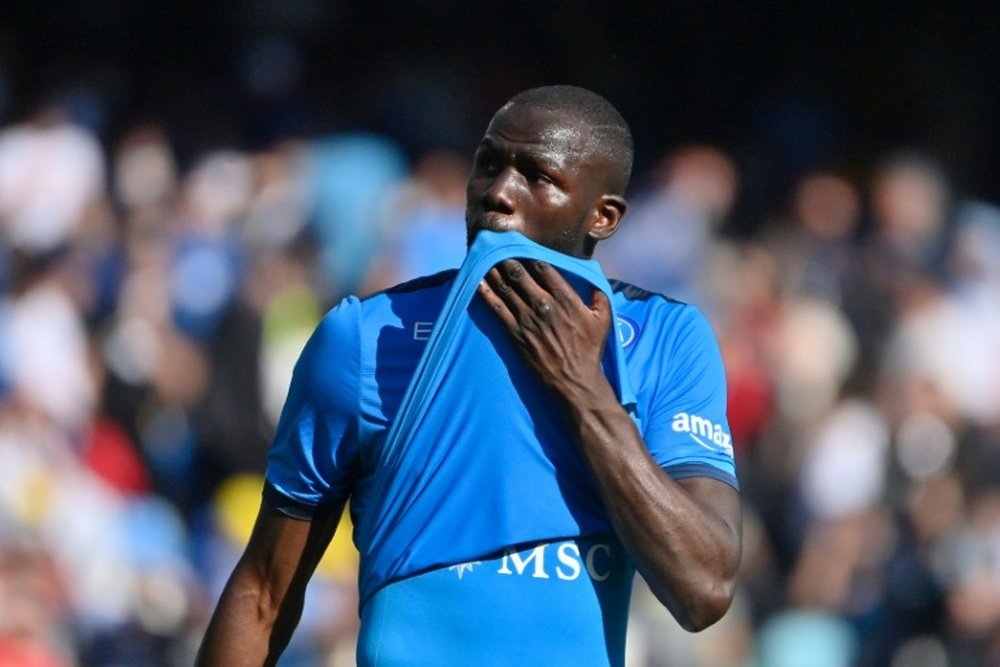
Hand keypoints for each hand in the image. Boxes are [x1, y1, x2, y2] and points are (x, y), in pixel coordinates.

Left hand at [477, 259, 611, 399]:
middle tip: (497, 246)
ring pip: (505, 288)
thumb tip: (593, 278)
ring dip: (493, 271)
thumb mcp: (604, 319)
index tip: (522, 246)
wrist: (574, 380)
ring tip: (484, 258)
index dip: (530, 254)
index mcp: (566, 299)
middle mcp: (544, 305)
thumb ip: (599, 295)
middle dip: (507, 257)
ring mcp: (527, 319)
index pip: (543, 268)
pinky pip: (496, 309)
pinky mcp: (515, 333)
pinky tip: (477, 282)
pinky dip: (485, 294)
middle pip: (520, 273)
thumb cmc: (590, 350)